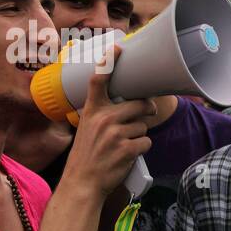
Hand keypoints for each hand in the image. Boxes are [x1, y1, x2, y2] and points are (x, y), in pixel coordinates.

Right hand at [61, 59, 154, 198]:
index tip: (117, 49)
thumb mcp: (87, 128)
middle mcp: (103, 119)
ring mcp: (115, 134)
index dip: (108, 63)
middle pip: (138, 104)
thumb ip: (103, 114)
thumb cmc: (88, 155)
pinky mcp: (127, 148)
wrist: (82, 182)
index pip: (98, 81)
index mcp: (92, 111)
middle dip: (147, 109)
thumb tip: (129, 104)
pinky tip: (128, 154)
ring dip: (140, 134)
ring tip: (124, 144)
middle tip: (148, 112)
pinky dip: (141, 148)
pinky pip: (146, 141)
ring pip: (143, 125)